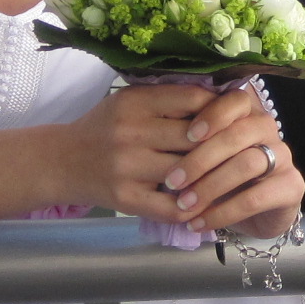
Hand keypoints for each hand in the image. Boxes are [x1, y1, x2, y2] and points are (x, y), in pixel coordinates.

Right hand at [80, 84, 303, 234]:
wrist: (60, 161)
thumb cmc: (104, 128)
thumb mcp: (130, 102)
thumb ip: (168, 97)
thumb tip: (223, 95)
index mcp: (135, 102)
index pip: (194, 100)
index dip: (220, 110)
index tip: (235, 117)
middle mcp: (130, 132)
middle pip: (195, 138)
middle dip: (222, 145)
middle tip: (243, 150)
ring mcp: (127, 167)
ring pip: (188, 172)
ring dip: (211, 177)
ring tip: (232, 177)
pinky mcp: (125, 197)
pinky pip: (171, 207)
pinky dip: (193, 208)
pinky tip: (207, 205)